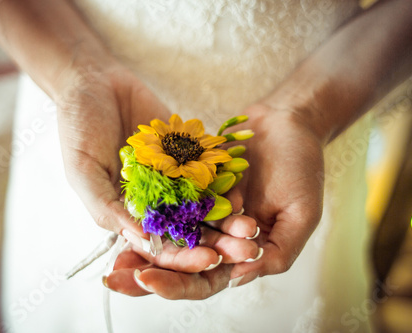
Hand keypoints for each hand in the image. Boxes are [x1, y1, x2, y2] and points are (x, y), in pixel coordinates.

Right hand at [56, 60, 260, 275]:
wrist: (96, 81)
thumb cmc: (79, 127)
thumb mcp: (83, 171)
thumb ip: (107, 207)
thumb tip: (141, 239)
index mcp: (126, 214)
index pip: (157, 245)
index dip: (182, 257)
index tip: (208, 262)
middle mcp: (153, 201)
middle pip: (188, 230)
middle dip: (215, 243)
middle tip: (244, 252)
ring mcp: (172, 177)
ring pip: (204, 205)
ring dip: (228, 219)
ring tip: (250, 229)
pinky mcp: (187, 153)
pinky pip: (209, 170)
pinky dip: (226, 183)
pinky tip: (243, 193)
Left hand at [103, 104, 321, 298]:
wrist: (288, 122)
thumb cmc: (302, 167)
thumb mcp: (301, 214)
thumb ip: (277, 252)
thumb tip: (236, 279)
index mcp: (243, 252)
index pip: (205, 279)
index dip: (177, 285)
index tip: (148, 280)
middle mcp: (217, 237)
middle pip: (177, 265)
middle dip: (145, 273)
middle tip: (113, 278)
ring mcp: (201, 212)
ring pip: (165, 237)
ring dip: (136, 247)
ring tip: (108, 257)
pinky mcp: (191, 187)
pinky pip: (163, 202)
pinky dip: (143, 211)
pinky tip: (119, 214)